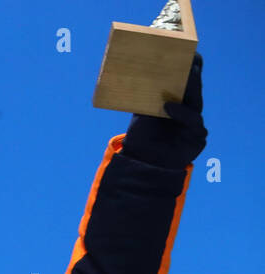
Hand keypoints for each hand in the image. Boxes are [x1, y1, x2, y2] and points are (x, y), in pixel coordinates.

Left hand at [121, 51, 206, 169]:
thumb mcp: (141, 113)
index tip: (190, 52)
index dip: (192, 67)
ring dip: (191, 88)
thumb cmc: (143, 137)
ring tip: (186, 74)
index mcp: (178, 102)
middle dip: (193, 74)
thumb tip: (135, 74)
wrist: (143, 162)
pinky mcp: (198, 137)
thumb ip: (145, 97)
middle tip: (190, 58)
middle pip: (195, 89)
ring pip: (196, 102)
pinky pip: (192, 121)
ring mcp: (195, 123)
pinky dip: (181, 113)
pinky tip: (168, 107)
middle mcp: (189, 110)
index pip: (188, 82)